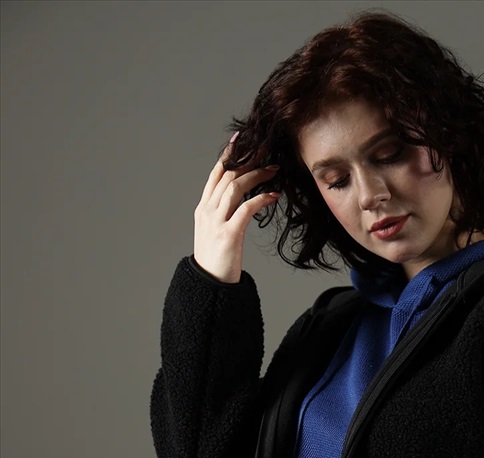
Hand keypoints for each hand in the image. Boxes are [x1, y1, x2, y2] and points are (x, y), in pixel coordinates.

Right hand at [192, 132, 280, 283]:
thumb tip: (243, 201)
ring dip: (256, 175)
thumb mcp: (216, 233)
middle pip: (227, 176)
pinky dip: (260, 199)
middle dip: (248, 160)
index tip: (241, 140)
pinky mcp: (228, 235)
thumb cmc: (217, 261)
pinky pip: (245, 209)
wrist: (210, 286)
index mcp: (203, 209)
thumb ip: (225, 214)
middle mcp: (207, 211)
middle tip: (267, 151)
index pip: (215, 175)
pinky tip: (273, 196)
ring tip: (274, 170)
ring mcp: (216, 222)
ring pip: (235, 188)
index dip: (229, 155)